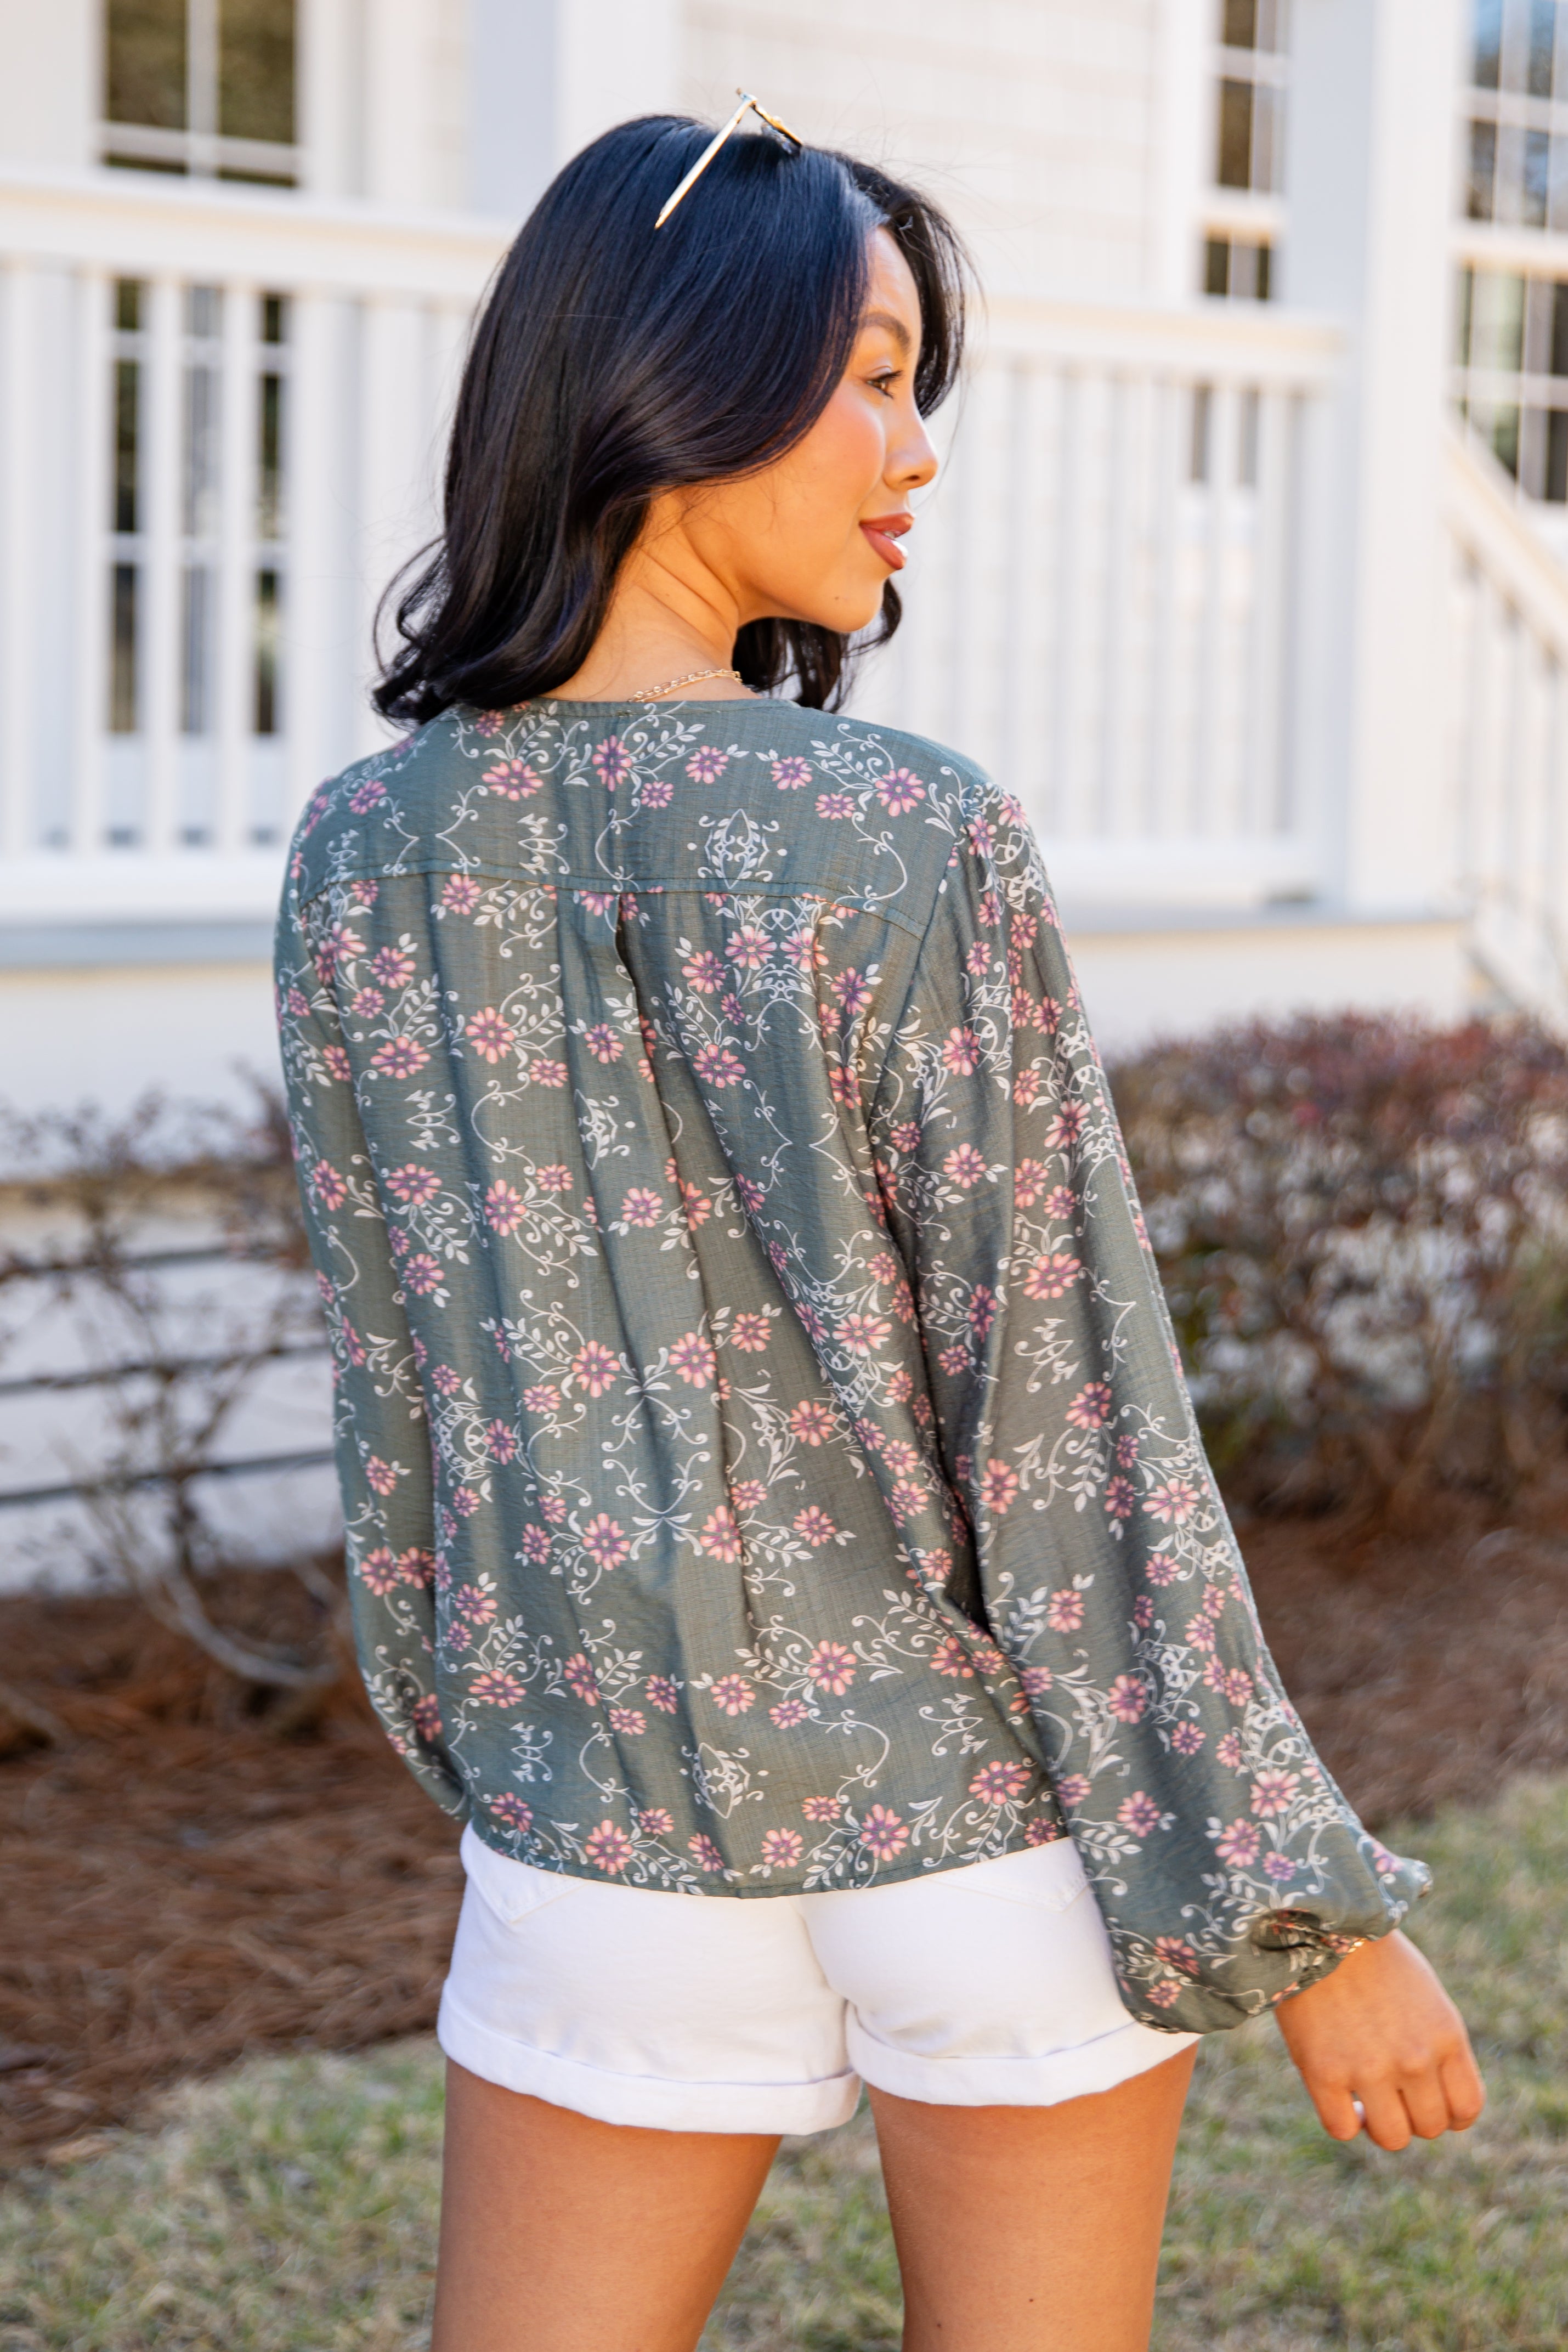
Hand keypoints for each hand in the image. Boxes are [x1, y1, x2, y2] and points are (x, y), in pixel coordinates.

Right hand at [1272, 1929, 1484, 2150]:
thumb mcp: (1425, 1997)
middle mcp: (1415, 2059)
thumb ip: (1436, 2047)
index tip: (1427, 2101)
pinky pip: (1341, 2129)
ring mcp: (1369, 2068)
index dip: (1450, 2115)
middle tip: (1390, 2093)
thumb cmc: (1373, 1957)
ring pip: (1391, 2137)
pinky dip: (1343, 2120)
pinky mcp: (1323, 2071)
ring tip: (1364, 2102)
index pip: (1467, 2109)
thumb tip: (1429, 2099)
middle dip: (1411, 2116)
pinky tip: (1338, 2098)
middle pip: (1429, 2126)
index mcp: (1446, 2036)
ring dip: (1379, 2125)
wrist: (1317, 1923)